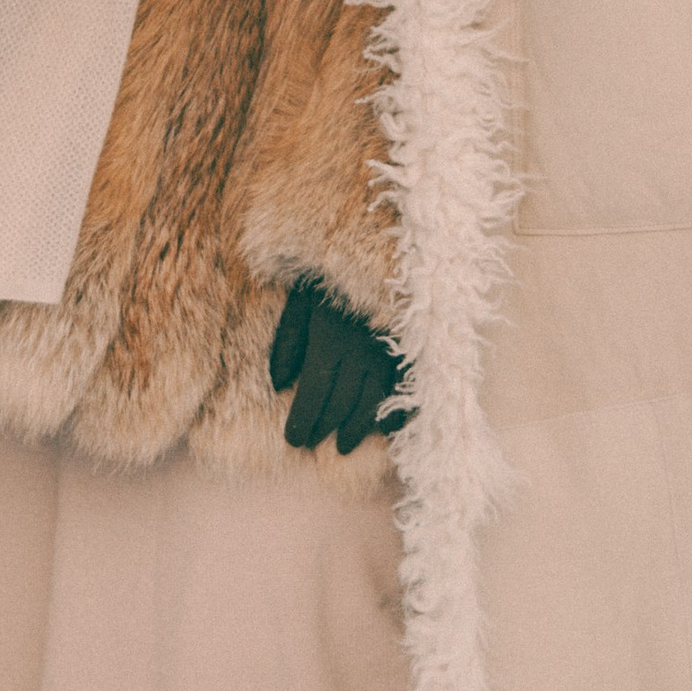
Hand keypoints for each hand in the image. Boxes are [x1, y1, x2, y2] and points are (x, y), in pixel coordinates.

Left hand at [269, 280, 404, 455]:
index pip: (314, 394)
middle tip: (311, 442)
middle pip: (341, 404)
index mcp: (330, 340)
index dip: (302, 422)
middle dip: (323, 428)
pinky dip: (396, 414)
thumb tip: (278, 386)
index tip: (293, 440)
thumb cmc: (330, 274)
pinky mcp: (413, 349)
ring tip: (342, 446)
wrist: (379, 245)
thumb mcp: (300, 301)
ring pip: (373, 403)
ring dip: (356, 429)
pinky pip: (406, 391)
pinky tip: (384, 430)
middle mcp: (362, 352)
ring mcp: (390, 352)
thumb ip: (287, 342)